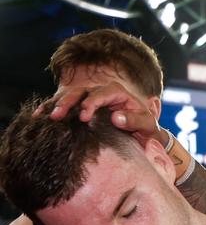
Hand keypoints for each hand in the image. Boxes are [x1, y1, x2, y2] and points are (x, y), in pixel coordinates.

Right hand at [34, 82, 165, 147]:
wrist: (144, 132)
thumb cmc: (147, 128)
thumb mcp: (147, 124)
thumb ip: (134, 120)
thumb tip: (116, 117)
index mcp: (117, 92)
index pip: (100, 93)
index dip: (91, 104)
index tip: (84, 117)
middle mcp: (101, 91)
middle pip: (80, 92)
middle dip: (68, 102)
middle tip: (57, 115)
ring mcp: (90, 98)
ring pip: (70, 97)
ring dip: (57, 105)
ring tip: (45, 117)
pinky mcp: (82, 107)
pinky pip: (66, 105)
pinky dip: (52, 109)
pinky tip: (39, 116)